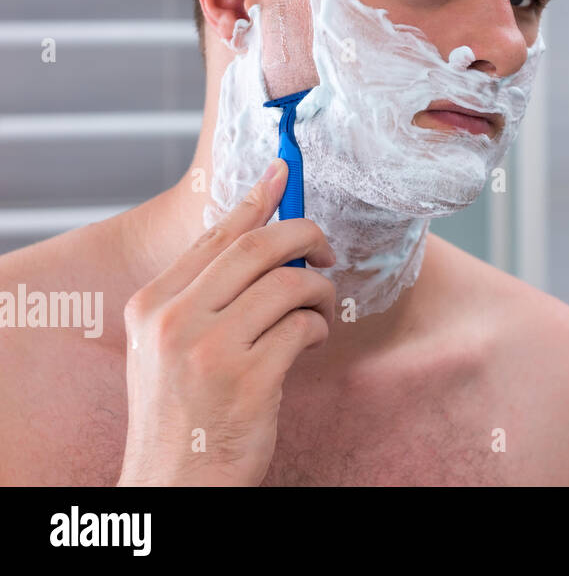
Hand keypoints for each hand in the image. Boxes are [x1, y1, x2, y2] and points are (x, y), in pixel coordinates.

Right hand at [117, 159, 335, 485]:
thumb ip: (205, 295)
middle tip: (326, 249)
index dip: (257, 200)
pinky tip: (308, 344)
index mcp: (152, 305)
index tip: (284, 171)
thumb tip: (262, 235)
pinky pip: (303, 328)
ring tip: (318, 311)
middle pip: (259, 247)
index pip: (216, 236)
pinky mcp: (248, 378)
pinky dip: (316, 330)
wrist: (174, 485)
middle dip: (306, 236)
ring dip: (318, 292)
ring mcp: (210, 349)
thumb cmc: (183, 412)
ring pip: (290, 284)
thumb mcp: (168, 347)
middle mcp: (176, 320)